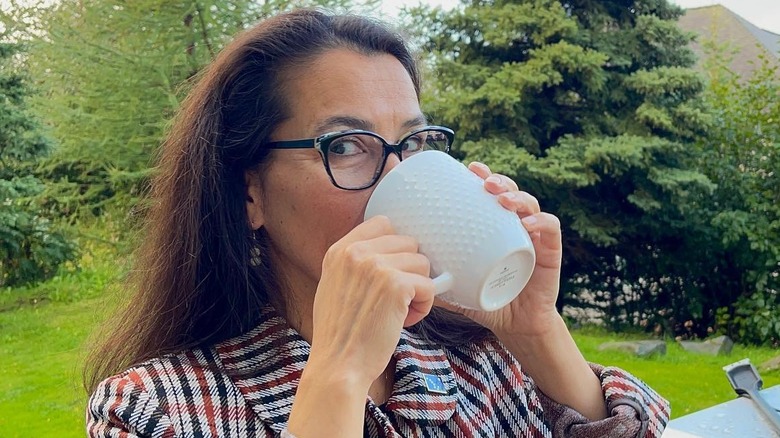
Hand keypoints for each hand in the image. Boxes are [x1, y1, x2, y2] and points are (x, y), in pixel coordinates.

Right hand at [307, 216, 435, 388]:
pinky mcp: (396, 285)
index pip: (383, 224)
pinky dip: (424, 306)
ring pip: (422, 263)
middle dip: (408, 271)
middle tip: (394, 299)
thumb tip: (395, 252)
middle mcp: (356, 253)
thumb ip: (356, 263)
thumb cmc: (340, 333)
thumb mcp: (334, 285)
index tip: (393, 271)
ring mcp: (376, 266)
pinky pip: (429, 286)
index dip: (396, 248)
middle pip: (408, 243)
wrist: (338, 365)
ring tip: (398, 312)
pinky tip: (404, 321)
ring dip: (417, 289)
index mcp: (339, 250)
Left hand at [436, 162, 562, 338]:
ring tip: (501, 198)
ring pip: (530, 204)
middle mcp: (513, 227)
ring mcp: (534, 236)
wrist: (515, 326)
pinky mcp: (549, 252)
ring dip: (516, 195)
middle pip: (509, 191)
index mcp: (492, 228)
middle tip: (483, 181)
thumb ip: (436, 275)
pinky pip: (550, 229)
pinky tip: (527, 223)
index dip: (482, 176)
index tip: (468, 168)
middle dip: (497, 180)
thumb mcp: (456, 284)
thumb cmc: (486, 300)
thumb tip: (407, 267)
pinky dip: (540, 221)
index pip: (489, 194)